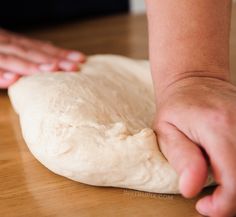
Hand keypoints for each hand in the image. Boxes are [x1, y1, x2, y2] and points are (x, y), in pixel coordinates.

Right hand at [0, 29, 85, 88]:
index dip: (60, 53)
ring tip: (53, 69)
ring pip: (12, 59)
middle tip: (74, 67)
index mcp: (13, 43)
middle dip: (54, 60)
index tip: (80, 58)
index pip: (40, 48)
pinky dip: (0, 74)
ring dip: (33, 66)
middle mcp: (4, 44)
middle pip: (31, 53)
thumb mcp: (10, 48)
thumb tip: (51, 51)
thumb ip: (27, 51)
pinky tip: (14, 79)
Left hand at [154, 76, 235, 216]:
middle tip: (211, 198)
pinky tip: (226, 164)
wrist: (193, 82)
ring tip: (218, 180)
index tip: (204, 205)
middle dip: (232, 199)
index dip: (223, 204)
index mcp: (217, 127)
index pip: (235, 179)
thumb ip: (182, 158)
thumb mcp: (166, 132)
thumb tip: (191, 188)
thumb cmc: (175, 108)